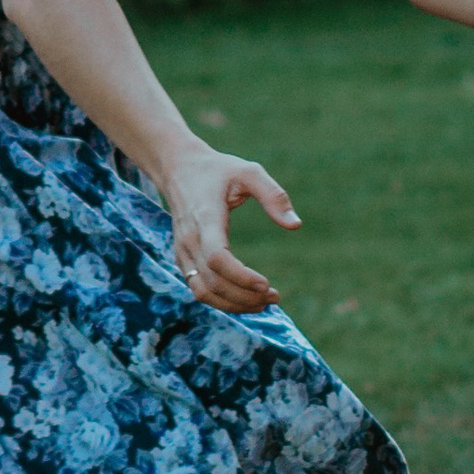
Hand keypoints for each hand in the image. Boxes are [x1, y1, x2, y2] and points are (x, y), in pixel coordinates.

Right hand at [159, 135, 298, 313]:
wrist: (177, 168)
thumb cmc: (217, 170)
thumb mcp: (249, 171)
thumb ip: (274, 196)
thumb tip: (296, 225)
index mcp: (205, 218)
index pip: (217, 258)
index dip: (241, 277)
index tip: (266, 284)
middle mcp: (189, 240)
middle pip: (213, 282)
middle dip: (244, 296)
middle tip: (274, 297)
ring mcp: (182, 252)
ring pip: (203, 291)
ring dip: (233, 304)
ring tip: (263, 303)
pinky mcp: (182, 259)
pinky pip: (198, 288)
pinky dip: (221, 300)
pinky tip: (245, 299)